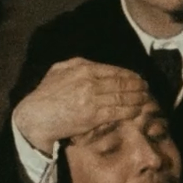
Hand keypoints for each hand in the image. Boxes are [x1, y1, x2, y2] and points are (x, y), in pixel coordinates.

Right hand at [11, 57, 149, 152]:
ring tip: (145, 98)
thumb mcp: (59, 70)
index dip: (130, 75)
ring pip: (122, 97)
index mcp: (83, 68)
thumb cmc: (46, 93)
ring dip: (138, 98)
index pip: (114, 71)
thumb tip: (95, 65)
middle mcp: (90, 82)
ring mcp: (92, 100)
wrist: (36, 117)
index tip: (138, 78)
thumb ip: (78, 64)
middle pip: (122, 83)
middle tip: (146, 88)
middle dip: (138, 86)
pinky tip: (137, 110)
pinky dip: (130, 110)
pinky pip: (118, 112)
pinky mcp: (93, 116)